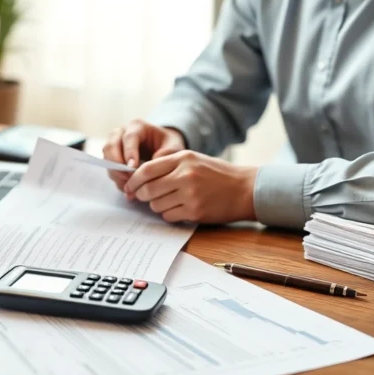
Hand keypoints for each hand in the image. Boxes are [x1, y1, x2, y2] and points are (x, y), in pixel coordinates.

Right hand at [102, 119, 185, 190]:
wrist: (163, 146)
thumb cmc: (168, 145)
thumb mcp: (173, 147)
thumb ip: (166, 155)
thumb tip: (151, 168)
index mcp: (137, 126)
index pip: (129, 138)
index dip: (129, 153)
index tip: (133, 169)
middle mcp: (121, 133)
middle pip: (110, 147)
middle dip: (117, 165)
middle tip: (129, 180)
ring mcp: (114, 144)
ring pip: (106, 158)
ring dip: (116, 174)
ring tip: (130, 187)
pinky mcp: (112, 157)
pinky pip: (109, 168)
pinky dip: (117, 180)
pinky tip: (129, 189)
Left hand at [124, 150, 257, 223]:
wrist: (244, 189)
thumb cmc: (217, 174)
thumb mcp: (193, 160)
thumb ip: (169, 165)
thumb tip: (140, 178)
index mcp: (183, 158)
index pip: (146, 170)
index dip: (133, 180)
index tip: (129, 186)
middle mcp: (185, 175)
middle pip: (148, 189)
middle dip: (141, 195)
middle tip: (142, 197)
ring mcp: (190, 194)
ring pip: (156, 205)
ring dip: (156, 205)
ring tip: (168, 201)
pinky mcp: (195, 211)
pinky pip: (169, 216)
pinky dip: (169, 214)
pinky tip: (179, 209)